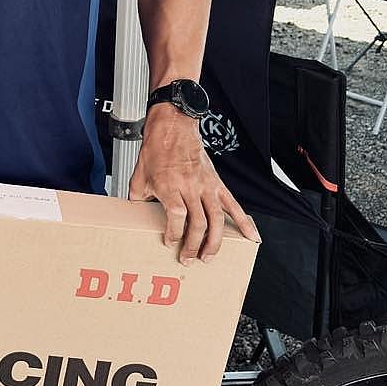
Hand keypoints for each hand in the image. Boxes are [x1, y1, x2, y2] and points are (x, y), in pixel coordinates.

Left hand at [129, 104, 259, 263]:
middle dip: (194, 246)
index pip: (176, 216)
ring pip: (217, 220)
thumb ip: (137, 196)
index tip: (169, 242)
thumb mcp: (139, 174)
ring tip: (209, 256)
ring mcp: (206, 185)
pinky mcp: (217, 183)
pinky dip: (245, 222)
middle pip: (198, 223)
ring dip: (215, 242)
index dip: (173, 233)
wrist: (173, 127)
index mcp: (170, 185)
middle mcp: (190, 187)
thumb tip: (133, 213)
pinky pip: (234, 205)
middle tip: (188, 258)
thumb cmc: (156, 149)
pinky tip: (252, 237)